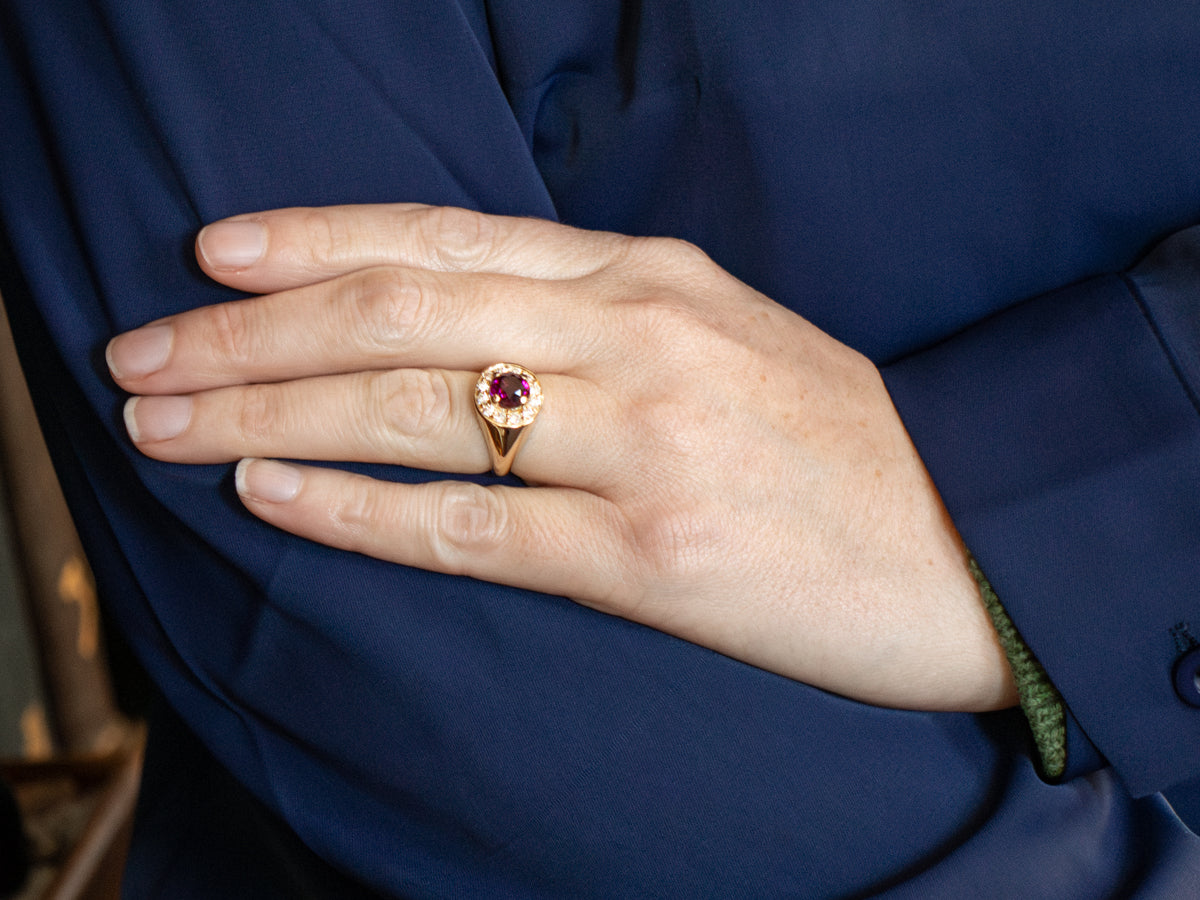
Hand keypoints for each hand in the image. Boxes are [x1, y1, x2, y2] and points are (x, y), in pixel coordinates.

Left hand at [108, 204, 1015, 710]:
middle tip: (143, 356)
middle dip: (249, 333)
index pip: (447, 235)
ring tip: (166, 427)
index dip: (316, 239)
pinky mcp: (652, 553)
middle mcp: (637, 336)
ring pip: (413, 410)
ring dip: (269, 416)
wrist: (972, 544)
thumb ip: (603, 318)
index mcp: (652, 275)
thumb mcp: (727, 335)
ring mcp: (643, 442)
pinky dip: (356, 511)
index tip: (213, 257)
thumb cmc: (842, 443)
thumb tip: (473, 328)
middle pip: (401, 312)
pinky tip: (272, 499)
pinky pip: (470, 527)